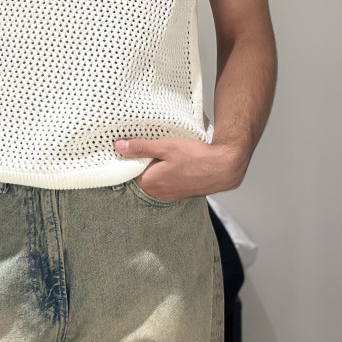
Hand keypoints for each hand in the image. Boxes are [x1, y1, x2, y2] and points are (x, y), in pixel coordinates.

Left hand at [113, 136, 246, 201]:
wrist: (222, 167)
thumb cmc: (195, 157)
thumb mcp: (165, 147)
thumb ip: (141, 148)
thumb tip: (119, 146)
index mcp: (150, 184)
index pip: (128, 172)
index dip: (128, 158)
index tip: (128, 146)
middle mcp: (157, 194)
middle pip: (140, 176)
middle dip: (140, 162)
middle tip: (145, 146)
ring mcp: (169, 195)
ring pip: (152, 179)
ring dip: (153, 167)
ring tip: (160, 153)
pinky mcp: (178, 192)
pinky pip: (164, 182)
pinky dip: (163, 172)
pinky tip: (171, 162)